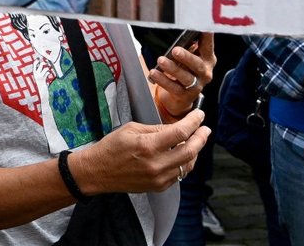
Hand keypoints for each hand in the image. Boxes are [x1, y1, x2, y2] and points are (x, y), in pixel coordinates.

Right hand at [69, 111, 209, 194]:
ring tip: (196, 141)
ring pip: (188, 165)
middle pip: (190, 151)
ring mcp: (159, 178)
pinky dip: (184, 163)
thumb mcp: (131, 129)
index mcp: (148, 145)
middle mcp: (157, 164)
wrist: (98, 171)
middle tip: (205, 129)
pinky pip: (179, 174)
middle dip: (201, 138)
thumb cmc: (111, 146)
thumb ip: (155, 129)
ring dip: (195, 151)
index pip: (180, 133)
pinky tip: (183, 155)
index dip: (193, 122)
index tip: (200, 116)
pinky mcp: (159, 187)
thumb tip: (175, 128)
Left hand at [149, 35, 215, 119]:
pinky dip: (163, 80)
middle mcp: (204, 71)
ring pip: (186, 77)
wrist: (180, 96)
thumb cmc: (183, 68)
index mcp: (206, 58)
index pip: (207, 45)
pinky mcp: (186, 95)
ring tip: (161, 60)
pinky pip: (174, 88)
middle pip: (197, 64)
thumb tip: (173, 25)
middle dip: (187, 57)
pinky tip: (154, 73)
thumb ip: (185, 44)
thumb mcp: (186, 55)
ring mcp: (197, 85)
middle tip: (175, 50)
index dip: (207, 36)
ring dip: (173, 68)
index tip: (204, 27)